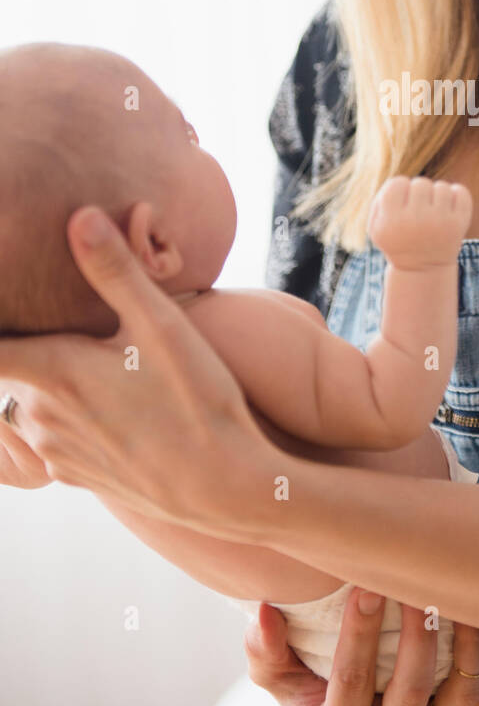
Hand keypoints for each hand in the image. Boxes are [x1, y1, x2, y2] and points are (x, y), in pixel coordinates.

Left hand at [0, 206, 264, 534]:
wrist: (229, 488)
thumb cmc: (200, 403)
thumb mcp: (164, 327)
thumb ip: (115, 271)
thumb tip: (79, 217)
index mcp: (54, 373)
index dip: (0, 321)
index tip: (14, 304)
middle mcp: (40, 416)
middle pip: (13, 368)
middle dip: (39, 343)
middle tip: (94, 330)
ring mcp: (54, 451)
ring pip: (33, 400)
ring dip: (56, 381)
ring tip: (113, 368)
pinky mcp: (73, 475)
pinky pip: (53, 433)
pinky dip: (71, 414)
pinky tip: (120, 405)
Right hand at [245, 588, 478, 705]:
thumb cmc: (316, 694)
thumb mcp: (283, 684)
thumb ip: (267, 653)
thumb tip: (263, 612)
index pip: (349, 680)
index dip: (358, 633)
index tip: (364, 582)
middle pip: (410, 688)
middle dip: (417, 634)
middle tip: (418, 581)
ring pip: (458, 695)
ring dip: (464, 643)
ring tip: (460, 593)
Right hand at [367, 176, 472, 269]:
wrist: (423, 268)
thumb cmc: (397, 241)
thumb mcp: (376, 227)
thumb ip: (381, 199)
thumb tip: (401, 183)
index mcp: (391, 221)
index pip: (397, 183)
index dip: (400, 190)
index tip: (401, 204)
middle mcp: (415, 221)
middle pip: (420, 183)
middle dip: (419, 193)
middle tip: (418, 210)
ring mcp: (439, 222)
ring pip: (441, 187)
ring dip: (437, 195)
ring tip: (433, 211)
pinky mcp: (459, 224)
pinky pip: (461, 192)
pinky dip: (457, 195)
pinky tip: (448, 208)